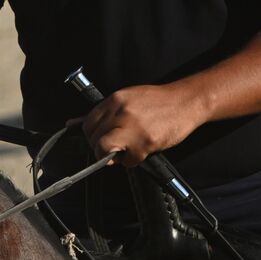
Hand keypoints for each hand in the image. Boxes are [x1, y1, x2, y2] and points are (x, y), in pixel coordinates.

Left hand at [81, 84, 204, 167]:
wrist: (188, 101)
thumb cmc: (159, 102)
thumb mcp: (129, 98)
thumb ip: (105, 112)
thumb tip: (73, 122)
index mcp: (115, 100)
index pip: (88, 123)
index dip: (93, 136)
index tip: (101, 140)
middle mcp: (120, 112)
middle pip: (93, 138)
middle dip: (101, 148)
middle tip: (116, 148)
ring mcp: (132, 127)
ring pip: (103, 150)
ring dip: (112, 156)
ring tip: (125, 151)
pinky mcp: (144, 142)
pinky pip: (127, 160)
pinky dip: (132, 161)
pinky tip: (141, 152)